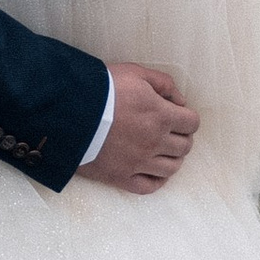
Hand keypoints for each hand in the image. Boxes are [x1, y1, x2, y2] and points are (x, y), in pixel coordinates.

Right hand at [77, 64, 199, 194]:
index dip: (188, 118)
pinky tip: (154, 171)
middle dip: (182, 137)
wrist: (67, 111)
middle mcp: (155, 142)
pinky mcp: (120, 177)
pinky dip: (157, 180)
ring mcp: (139, 162)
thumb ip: (163, 84)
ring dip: (173, 158)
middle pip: (184, 147)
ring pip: (171, 168)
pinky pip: (149, 186)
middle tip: (170, 131)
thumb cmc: (101, 89)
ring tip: (163, 150)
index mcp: (161, 116)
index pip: (192, 123)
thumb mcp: (135, 73)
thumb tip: (180, 100)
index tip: (178, 115)